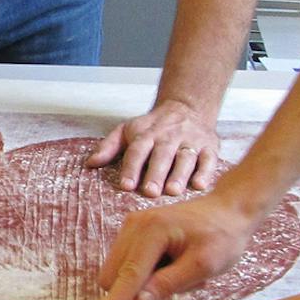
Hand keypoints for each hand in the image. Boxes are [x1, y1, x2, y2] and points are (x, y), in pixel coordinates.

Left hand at [86, 96, 219, 198]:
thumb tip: (90, 163)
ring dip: (180, 174)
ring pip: (185, 157)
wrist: (187, 107)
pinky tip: (199, 185)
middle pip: (162, 155)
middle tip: (151, 192)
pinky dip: (206, 172)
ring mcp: (190, 141)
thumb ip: (109, 146)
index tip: (126, 185)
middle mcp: (169, 136)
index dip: (131, 167)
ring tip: (173, 191)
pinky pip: (209, 159)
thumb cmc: (153, 126)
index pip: (137, 150)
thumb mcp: (127, 130)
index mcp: (147, 134)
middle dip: (156, 173)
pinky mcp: (209, 146)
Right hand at [92, 192, 262, 299]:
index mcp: (152, 230)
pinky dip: (144, 274)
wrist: (228, 210)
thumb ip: (168, 284)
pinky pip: (126, 265)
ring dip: (142, 283)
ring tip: (176, 271)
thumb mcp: (203, 265)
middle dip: (136, 291)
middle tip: (176, 285)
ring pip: (118, 272)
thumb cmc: (222, 236)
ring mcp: (131, 227)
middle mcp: (134, 225)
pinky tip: (170, 265)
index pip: (128, 275)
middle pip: (114, 275)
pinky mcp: (132, 232)